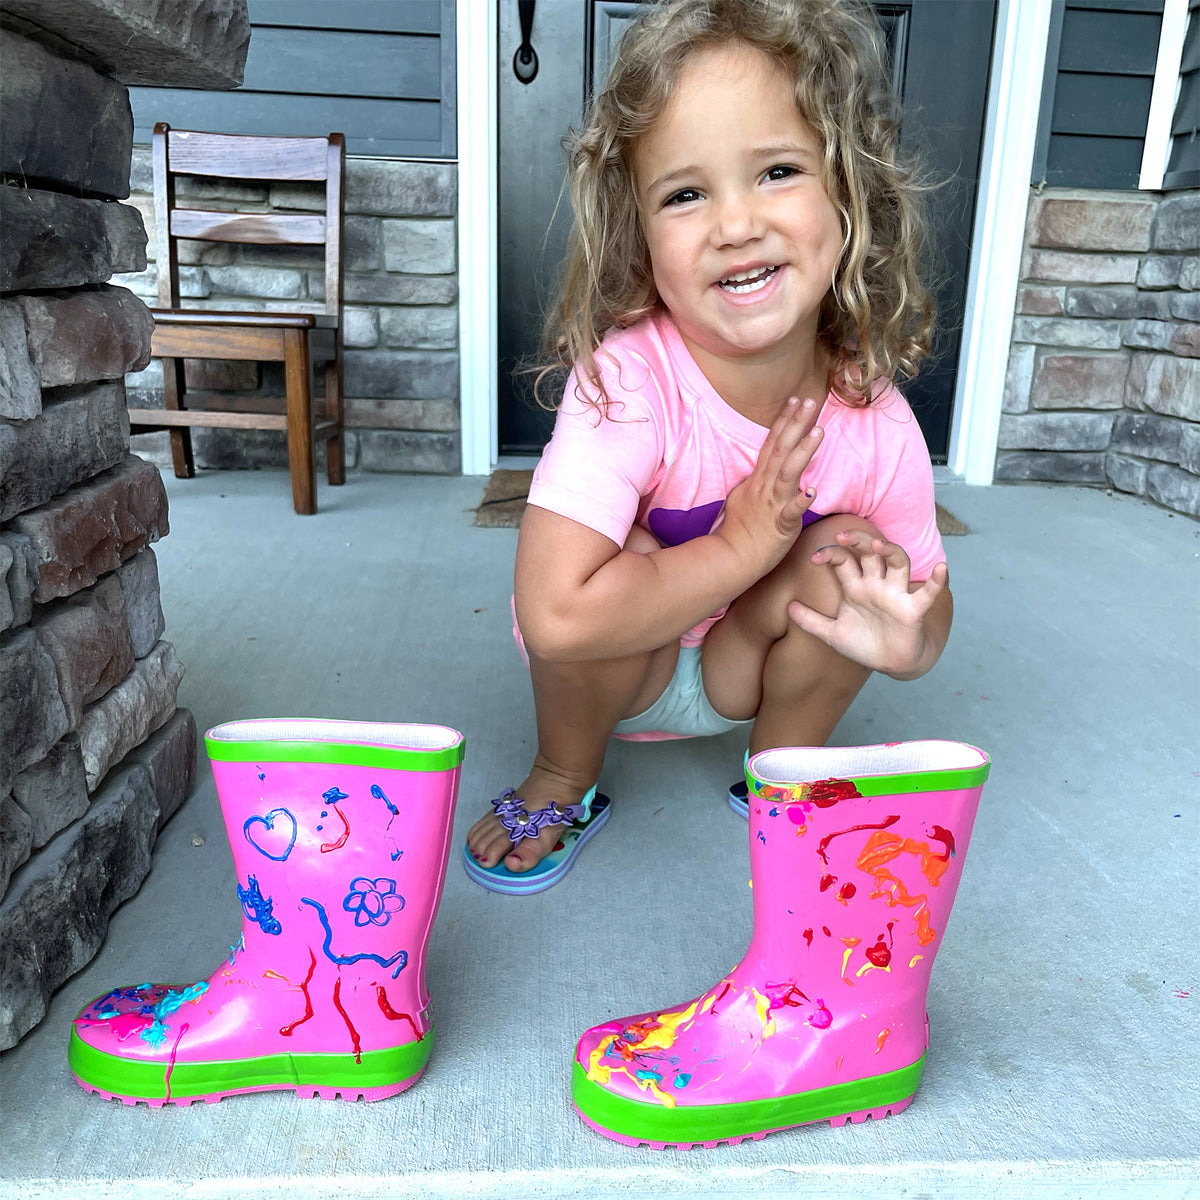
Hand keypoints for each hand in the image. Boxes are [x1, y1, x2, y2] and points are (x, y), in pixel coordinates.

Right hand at [718, 397, 822, 574]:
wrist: (733, 556)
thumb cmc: (741, 528)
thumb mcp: (744, 495)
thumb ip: (758, 479)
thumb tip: (765, 466)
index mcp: (759, 478)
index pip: (772, 443)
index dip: (784, 420)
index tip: (796, 399)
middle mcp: (765, 486)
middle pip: (781, 449)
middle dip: (796, 424)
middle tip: (811, 401)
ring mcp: (772, 503)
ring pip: (788, 473)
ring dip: (803, 452)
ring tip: (819, 432)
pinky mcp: (780, 524)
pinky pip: (791, 511)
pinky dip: (801, 501)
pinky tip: (813, 490)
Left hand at [787, 530, 949, 678]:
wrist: (889, 664)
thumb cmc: (863, 644)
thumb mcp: (831, 633)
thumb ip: (810, 621)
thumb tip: (787, 608)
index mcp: (856, 586)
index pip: (843, 560)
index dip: (830, 554)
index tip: (815, 558)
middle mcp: (877, 584)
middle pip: (870, 552)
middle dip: (858, 540)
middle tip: (842, 536)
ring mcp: (896, 594)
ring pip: (898, 562)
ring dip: (890, 550)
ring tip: (878, 544)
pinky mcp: (913, 610)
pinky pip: (928, 593)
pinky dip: (936, 581)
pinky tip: (941, 568)